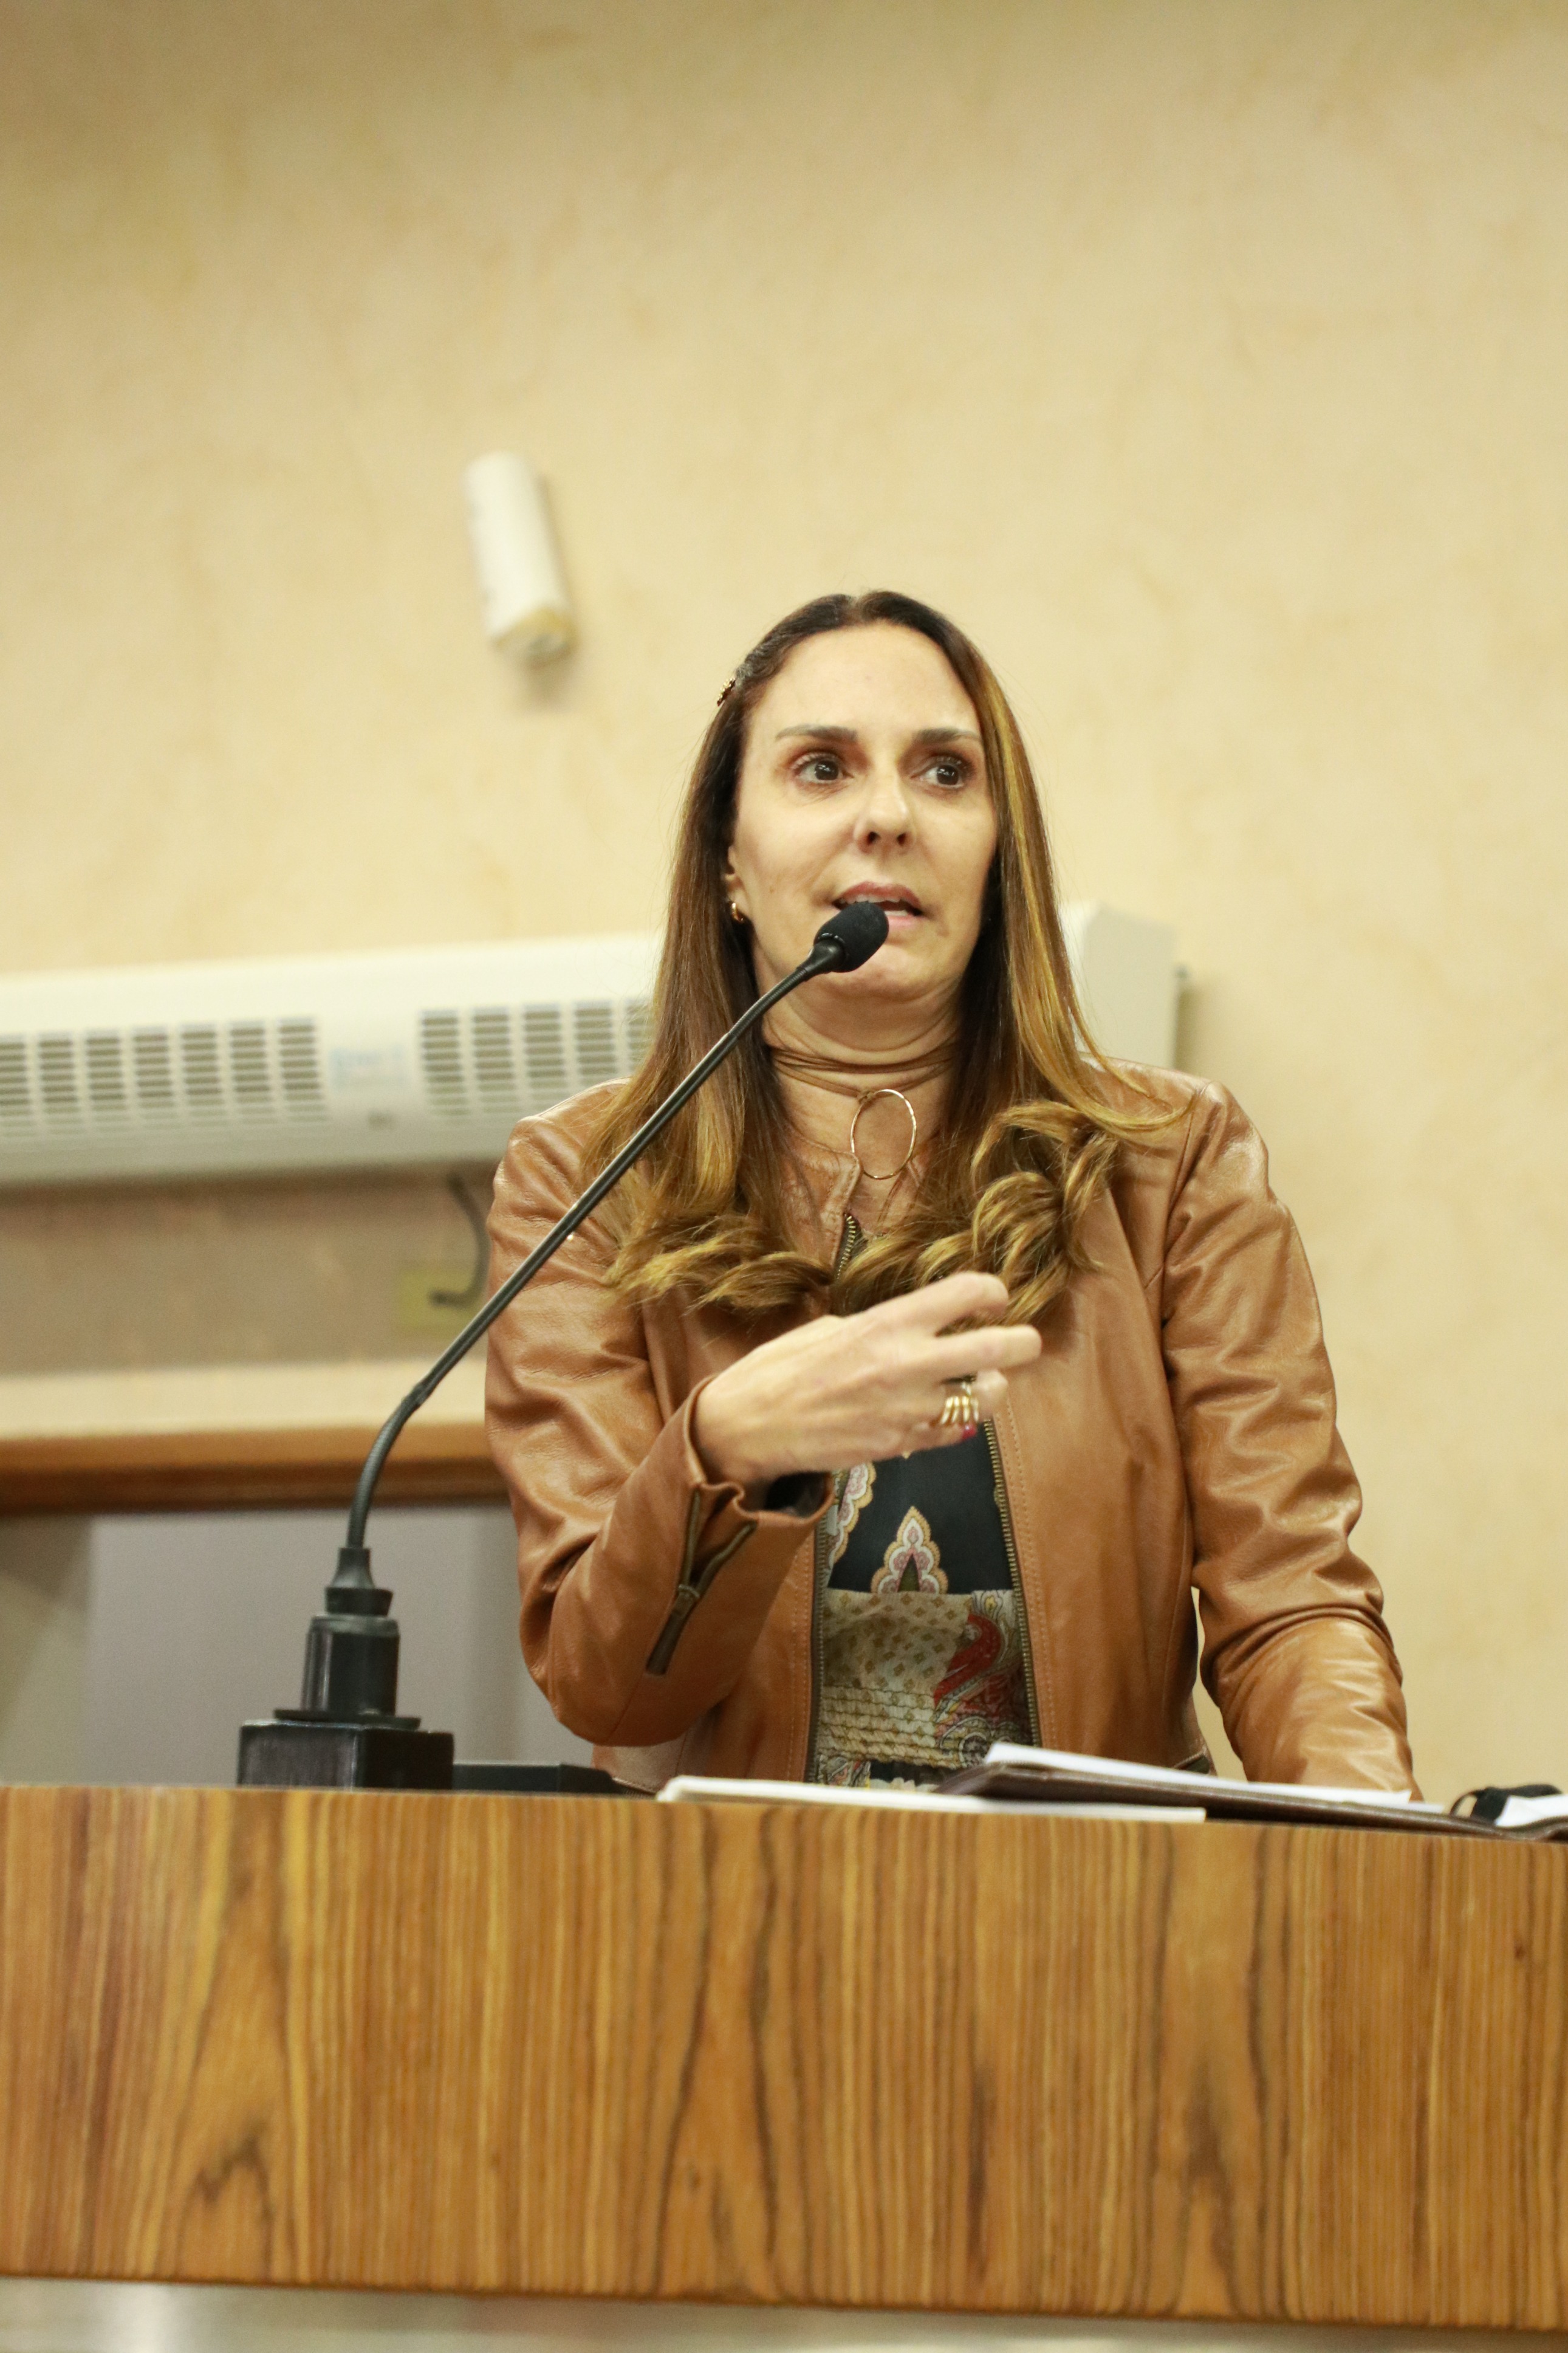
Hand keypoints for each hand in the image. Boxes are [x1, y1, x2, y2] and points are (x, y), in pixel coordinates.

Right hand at [691, 1272, 1041, 1495]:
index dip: (992, 1292)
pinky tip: (949, 1412)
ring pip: (985, 1400)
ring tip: (986, 1384)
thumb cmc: (781, 1367)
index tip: (996, 1298)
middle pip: (995, 1350)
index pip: (965, 1294)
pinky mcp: (901, 1446)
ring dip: (993, 1390)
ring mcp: (908, 1410)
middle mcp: (906, 1363)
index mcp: (887, 1323)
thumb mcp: (831, 1328)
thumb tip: (911, 1327)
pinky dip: (959, 1422)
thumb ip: (880, 1328)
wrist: (750, 1426)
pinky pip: (953, 1433)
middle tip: (1027, 1343)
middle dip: (1023, 1344)